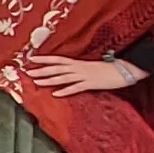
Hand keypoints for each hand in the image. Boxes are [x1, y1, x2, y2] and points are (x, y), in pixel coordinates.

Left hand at [21, 53, 143, 96]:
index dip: (44, 59)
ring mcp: (84, 75)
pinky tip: (56, 94)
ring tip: (36, 82)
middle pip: (56, 68)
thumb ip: (79, 68)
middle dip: (41, 70)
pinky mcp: (91, 84)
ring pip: (63, 77)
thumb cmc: (109, 68)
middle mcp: (79, 68)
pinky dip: (66, 91)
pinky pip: (76, 88)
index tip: (31, 58)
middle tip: (27, 71)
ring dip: (49, 80)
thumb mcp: (91, 66)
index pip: (57, 59)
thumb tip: (69, 71)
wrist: (126, 69)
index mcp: (79, 62)